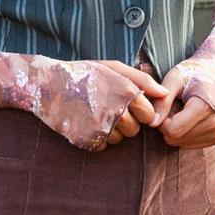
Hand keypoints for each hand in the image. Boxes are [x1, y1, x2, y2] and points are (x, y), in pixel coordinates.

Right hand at [34, 61, 168, 150]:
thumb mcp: (115, 68)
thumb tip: (165, 94)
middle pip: (134, 131)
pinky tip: (85, 122)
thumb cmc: (85, 73)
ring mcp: (101, 128)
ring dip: (110, 131)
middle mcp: (116, 112)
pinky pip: (101, 146)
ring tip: (94, 114)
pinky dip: (95, 138)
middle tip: (107, 108)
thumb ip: (143, 80)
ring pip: (118, 140)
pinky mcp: (86, 140)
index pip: (148, 115)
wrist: (48, 84)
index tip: (127, 104)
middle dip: (126, 122)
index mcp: (126, 93)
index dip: (140, 111)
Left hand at [151, 61, 214, 150]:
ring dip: (177, 129)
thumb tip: (152, 123)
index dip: (162, 121)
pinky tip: (191, 118)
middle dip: (168, 126)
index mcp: (205, 107)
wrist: (214, 73)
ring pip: (182, 143)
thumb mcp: (173, 80)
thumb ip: (162, 102)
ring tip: (184, 110)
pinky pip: (190, 144)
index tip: (165, 107)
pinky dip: (185, 133)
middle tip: (175, 107)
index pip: (174, 130)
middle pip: (176, 139)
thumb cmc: (190, 74)